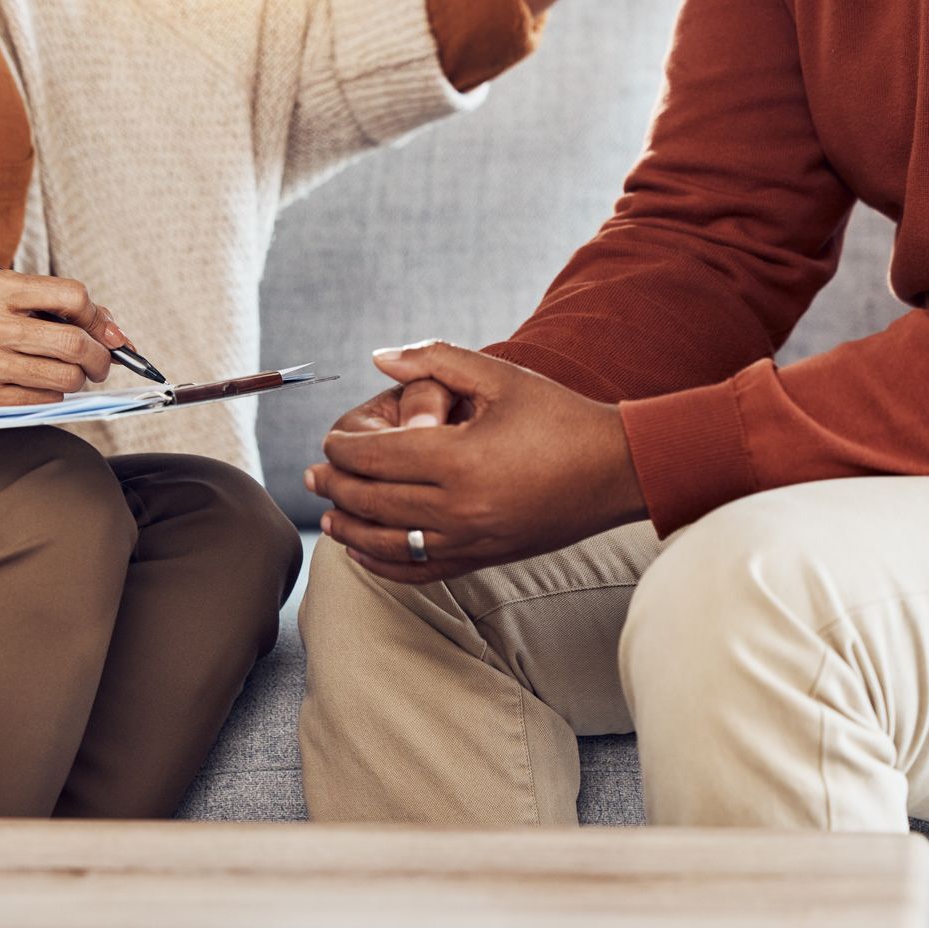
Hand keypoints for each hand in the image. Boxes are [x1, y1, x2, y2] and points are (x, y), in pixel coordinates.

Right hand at [0, 272, 126, 416]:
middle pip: (74, 341)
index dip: (97, 317)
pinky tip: (41, 387)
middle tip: (102, 362)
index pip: (71, 296)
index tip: (105, 331)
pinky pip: (43, 399)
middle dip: (101, 357)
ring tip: (70, 375)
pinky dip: (53, 395)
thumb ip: (45, 304)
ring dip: (79, 380)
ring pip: (64, 376)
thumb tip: (108, 326)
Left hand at [306, 342, 646, 584]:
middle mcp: (460, 506)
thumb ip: (434, 360)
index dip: (343, 449)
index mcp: (460, 458)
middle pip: (374, 502)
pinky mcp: (484, 557)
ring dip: (350, 531)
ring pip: (389, 543)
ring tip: (328, 516)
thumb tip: (378, 356)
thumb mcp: (499, 376)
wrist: (616, 469)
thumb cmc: (558, 415)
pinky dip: (385, 565)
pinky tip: (364, 554)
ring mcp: (471, 539)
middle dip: (336, 487)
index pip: (377, 457)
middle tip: (313, 475)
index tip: (329, 441)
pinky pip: (421, 571)